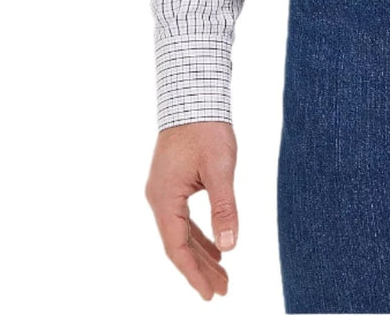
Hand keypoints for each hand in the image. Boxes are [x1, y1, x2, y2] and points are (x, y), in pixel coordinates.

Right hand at [144, 120, 238, 300]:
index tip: (210, 294)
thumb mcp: (220, 169)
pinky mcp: (173, 183)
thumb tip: (230, 246)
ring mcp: (164, 191)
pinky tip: (216, 245)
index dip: (194, 274)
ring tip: (222, 275)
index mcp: (165, 199)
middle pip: (179, 245)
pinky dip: (199, 234)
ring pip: (182, 232)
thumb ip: (224, 208)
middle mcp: (159, 199)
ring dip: (201, 253)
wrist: (193, 95)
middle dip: (200, 269)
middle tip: (222, 290)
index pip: (177, 248)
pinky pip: (184, 218)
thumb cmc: (206, 128)